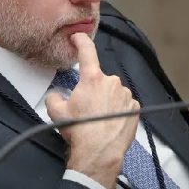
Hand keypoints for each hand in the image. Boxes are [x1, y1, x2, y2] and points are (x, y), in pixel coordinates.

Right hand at [46, 33, 139, 188]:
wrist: (99, 151)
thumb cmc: (81, 131)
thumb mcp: (57, 112)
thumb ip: (54, 97)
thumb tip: (56, 95)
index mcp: (92, 79)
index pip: (87, 51)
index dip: (81, 41)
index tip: (78, 37)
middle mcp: (112, 83)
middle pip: (99, 79)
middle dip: (92, 90)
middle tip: (85, 107)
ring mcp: (125, 95)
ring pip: (113, 92)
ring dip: (106, 100)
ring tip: (98, 118)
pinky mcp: (134, 108)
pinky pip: (124, 104)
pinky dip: (118, 110)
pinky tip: (110, 122)